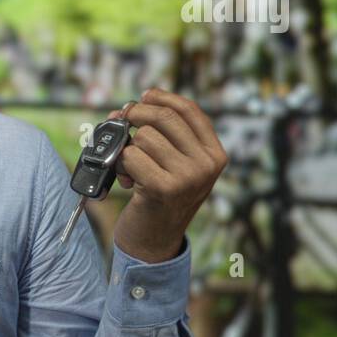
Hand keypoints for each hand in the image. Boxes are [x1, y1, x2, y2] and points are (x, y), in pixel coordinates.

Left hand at [108, 88, 228, 262]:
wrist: (154, 240)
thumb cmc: (160, 197)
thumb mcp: (176, 165)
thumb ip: (165, 136)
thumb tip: (128, 107)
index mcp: (215, 154)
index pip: (190, 111)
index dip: (163, 98)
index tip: (144, 96)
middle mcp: (207, 165)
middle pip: (164, 118)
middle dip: (135, 115)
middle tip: (121, 121)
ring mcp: (188, 177)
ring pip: (144, 137)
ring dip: (127, 148)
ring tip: (132, 168)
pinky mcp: (164, 188)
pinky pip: (131, 156)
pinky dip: (121, 165)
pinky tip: (129, 180)